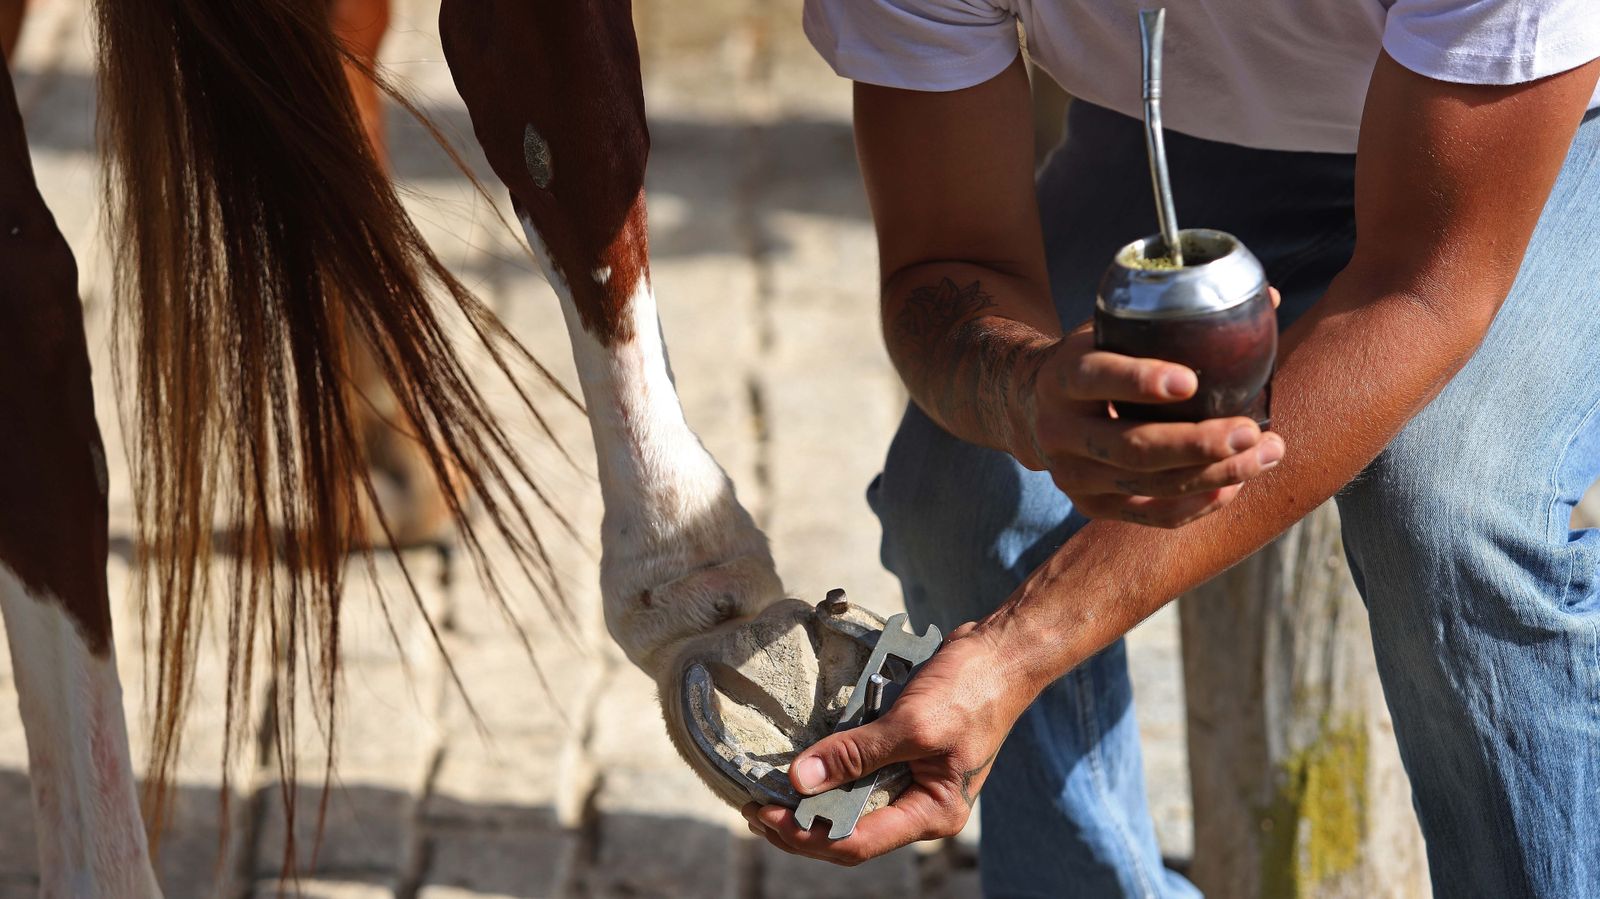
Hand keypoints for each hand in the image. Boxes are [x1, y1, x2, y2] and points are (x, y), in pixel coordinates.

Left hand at [742, 623, 1029, 865]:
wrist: (1002, 653)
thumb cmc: (970, 690)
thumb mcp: (912, 724)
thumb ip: (857, 754)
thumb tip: (802, 779)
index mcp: (932, 812)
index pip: (858, 842)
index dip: (807, 834)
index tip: (765, 813)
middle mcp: (921, 805)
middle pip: (850, 831)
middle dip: (800, 825)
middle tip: (754, 808)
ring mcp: (913, 780)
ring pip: (850, 806)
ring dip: (810, 800)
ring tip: (766, 792)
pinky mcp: (904, 755)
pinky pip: (859, 775)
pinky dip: (828, 772)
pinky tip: (799, 765)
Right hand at [1009, 295, 1284, 527]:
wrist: (1032, 410)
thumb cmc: (1094, 360)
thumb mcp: (1112, 330)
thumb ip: (1174, 319)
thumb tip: (1271, 297)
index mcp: (1061, 377)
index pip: (1095, 377)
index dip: (1140, 381)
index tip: (1191, 381)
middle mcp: (1059, 431)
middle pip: (1131, 446)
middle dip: (1197, 443)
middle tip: (1249, 431)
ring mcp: (1072, 475)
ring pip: (1150, 484)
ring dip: (1215, 473)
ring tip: (1267, 453)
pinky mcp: (1090, 506)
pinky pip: (1152, 515)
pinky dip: (1199, 503)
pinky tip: (1235, 484)